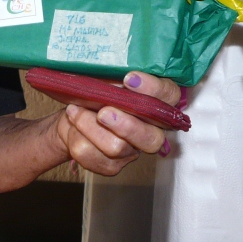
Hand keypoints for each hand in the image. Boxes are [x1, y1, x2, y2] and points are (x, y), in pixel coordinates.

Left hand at [55, 71, 181, 175]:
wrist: (72, 114)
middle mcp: (150, 131)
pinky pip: (94, 157)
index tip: (129, 79)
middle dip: (126, 125)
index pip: (169, 96)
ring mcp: (131, 151)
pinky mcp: (111, 165)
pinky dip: (78, 138)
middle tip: (103, 112)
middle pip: (152, 138)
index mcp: (155, 106)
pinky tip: (73, 125)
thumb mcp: (106, 79)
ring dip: (89, 126)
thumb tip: (115, 76)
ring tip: (76, 111)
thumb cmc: (96, 92)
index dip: (154, 89)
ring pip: (116, 147)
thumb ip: (117, 78)